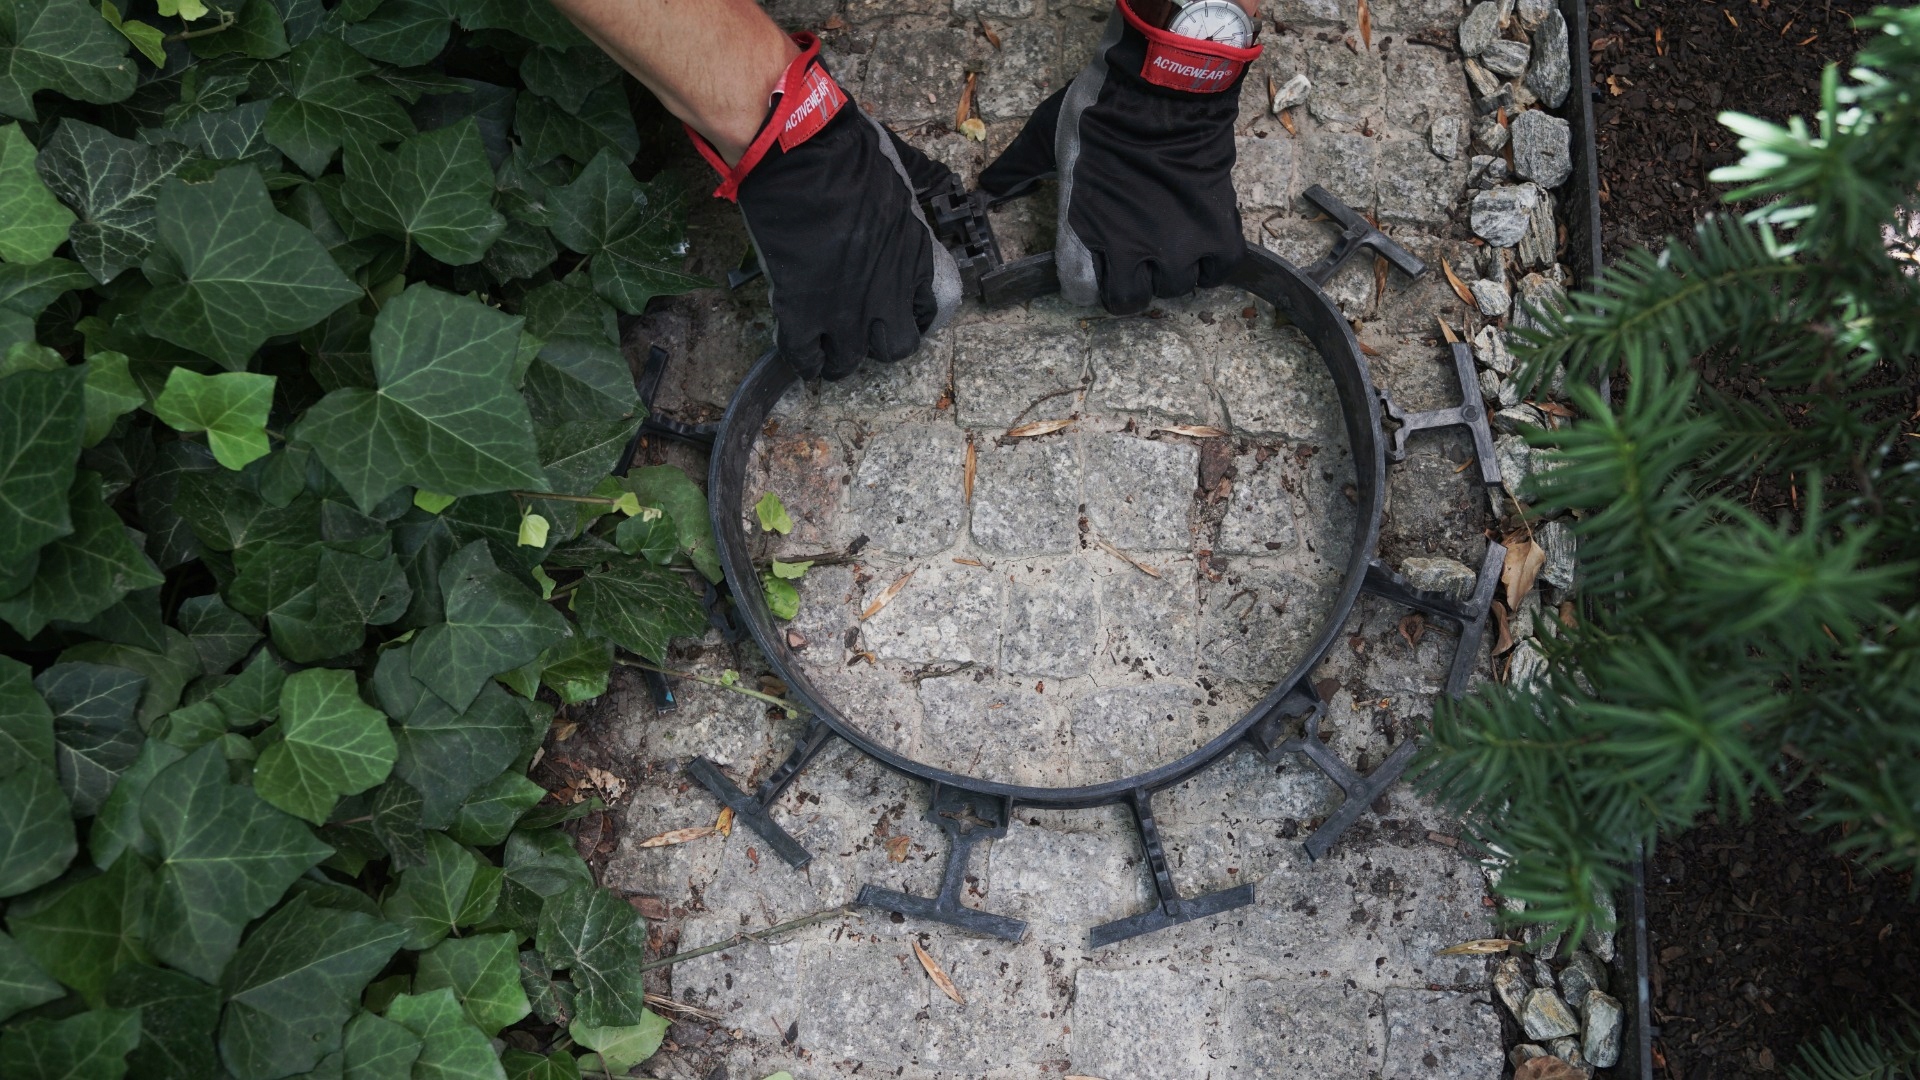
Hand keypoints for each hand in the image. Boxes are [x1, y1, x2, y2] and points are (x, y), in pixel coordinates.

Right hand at [689, 35, 960, 380]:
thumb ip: (922, 179)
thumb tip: (936, 175)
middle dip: (879, 345)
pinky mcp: (801, 311)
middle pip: (894, 348)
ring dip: (839, 358)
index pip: (925, 310)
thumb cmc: (849, 152)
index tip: (897, 312)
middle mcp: (886, 294)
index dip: (909, 316)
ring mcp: (844, 308)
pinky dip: (804, 360)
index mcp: (914, 258)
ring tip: (827, 350)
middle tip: (862, 334)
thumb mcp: (904, 166)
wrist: (800, 157)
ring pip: (850, 361)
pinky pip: (805, 357)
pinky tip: (801, 352)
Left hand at [978, 0, 1260, 313]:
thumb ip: (1017, 170)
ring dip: (1171, 268)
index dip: (1086, 282)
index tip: (1092, 266)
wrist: (1161, 85)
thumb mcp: (1043, 137)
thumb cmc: (1101, 108)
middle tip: (1134, 253)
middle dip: (1131, 282)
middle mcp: (1130, 248)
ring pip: (1176, 285)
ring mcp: (1176, 241)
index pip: (1082, 292)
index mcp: (1082, 233)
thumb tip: (988, 187)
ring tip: (1168, 238)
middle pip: (1131, 300)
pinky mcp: (1215, 227)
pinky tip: (1199, 239)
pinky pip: (1217, 269)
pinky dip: (1210, 261)